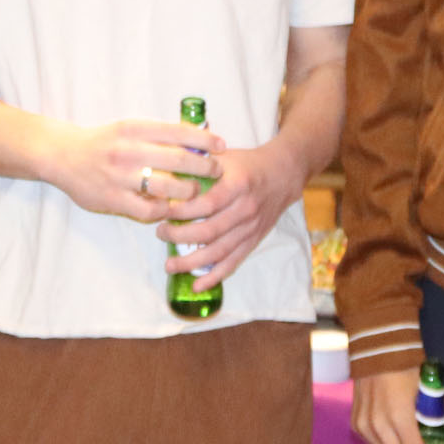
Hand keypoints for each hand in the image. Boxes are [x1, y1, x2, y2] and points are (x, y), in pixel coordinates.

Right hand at [43, 118, 222, 223]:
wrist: (63, 156)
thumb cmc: (104, 142)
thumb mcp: (129, 128)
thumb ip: (158, 134)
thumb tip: (198, 138)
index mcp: (135, 128)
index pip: (179, 131)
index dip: (205, 139)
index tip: (222, 146)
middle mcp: (129, 150)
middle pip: (179, 160)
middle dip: (205, 167)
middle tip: (216, 172)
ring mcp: (120, 176)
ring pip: (168, 187)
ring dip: (188, 192)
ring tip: (195, 192)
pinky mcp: (113, 199)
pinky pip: (149, 209)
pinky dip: (165, 210)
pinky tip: (170, 208)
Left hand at [154, 133, 307, 287]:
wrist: (282, 175)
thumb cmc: (246, 164)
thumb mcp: (223, 157)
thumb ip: (197, 165)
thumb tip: (165, 174)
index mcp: (238, 185)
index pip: (207, 203)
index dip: (182, 211)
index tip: (162, 212)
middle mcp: (246, 209)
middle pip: (209, 231)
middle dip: (180, 237)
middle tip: (161, 233)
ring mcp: (251, 228)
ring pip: (219, 252)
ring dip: (192, 262)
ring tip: (170, 265)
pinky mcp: (253, 241)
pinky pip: (233, 263)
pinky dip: (214, 277)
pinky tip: (197, 286)